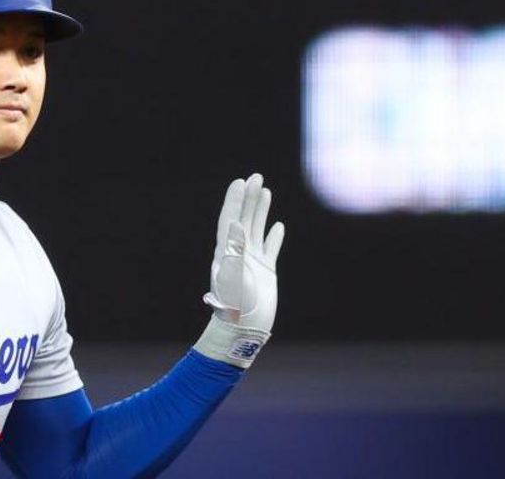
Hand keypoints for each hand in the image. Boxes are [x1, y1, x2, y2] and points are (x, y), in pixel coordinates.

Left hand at [194, 173, 284, 367]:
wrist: (243, 328)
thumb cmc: (234, 304)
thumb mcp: (232, 274)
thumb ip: (234, 248)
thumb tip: (234, 223)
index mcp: (227, 250)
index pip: (229, 218)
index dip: (234, 199)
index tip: (240, 181)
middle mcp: (239, 252)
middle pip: (244, 217)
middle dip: (249, 197)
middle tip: (256, 176)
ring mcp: (252, 261)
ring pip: (257, 229)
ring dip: (260, 210)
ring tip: (265, 191)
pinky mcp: (266, 271)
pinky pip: (270, 248)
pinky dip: (274, 236)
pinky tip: (278, 226)